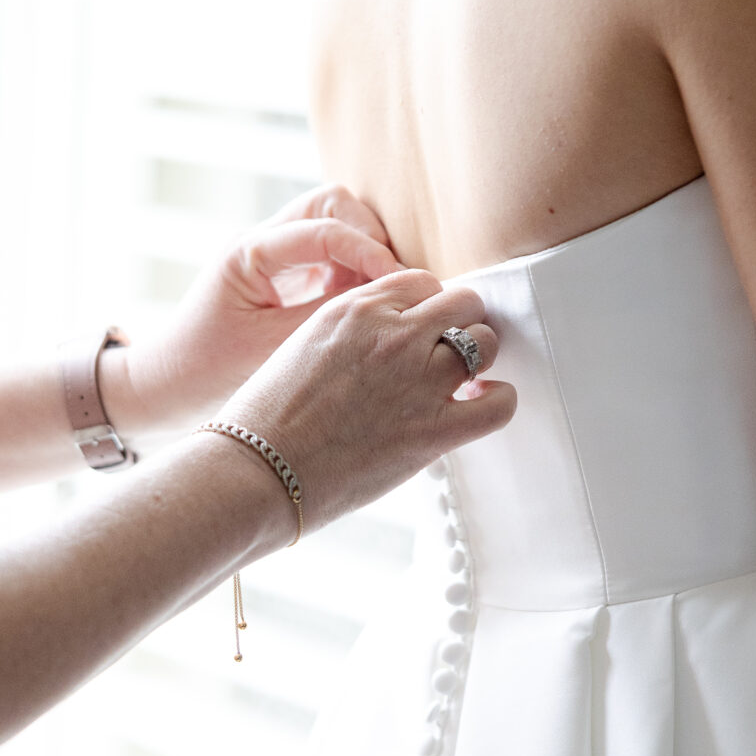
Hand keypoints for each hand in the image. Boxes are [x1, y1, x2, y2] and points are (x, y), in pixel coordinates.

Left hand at [126, 184, 402, 427]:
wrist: (165, 389)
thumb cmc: (205, 373)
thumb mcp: (269, 350)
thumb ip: (326, 320)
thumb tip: (386, 304)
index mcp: (249, 252)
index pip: (324, 228)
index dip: (370, 252)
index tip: (401, 285)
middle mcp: (263, 243)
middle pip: (332, 205)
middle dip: (370, 236)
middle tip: (392, 285)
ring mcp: (278, 258)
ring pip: (337, 226)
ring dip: (366, 254)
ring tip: (380, 299)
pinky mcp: (289, 279)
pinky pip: (334, 259)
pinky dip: (358, 275)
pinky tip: (367, 311)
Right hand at [215, 268, 517, 533]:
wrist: (255, 472)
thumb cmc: (265, 421)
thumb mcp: (302, 347)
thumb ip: (351, 336)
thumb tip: (385, 345)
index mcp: (355, 309)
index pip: (421, 282)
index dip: (428, 307)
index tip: (423, 330)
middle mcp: (392, 335)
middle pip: (462, 302)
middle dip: (461, 324)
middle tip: (450, 351)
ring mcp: (418, 380)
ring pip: (485, 342)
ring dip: (480, 358)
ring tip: (466, 380)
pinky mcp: (433, 431)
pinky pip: (499, 403)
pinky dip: (499, 401)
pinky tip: (481, 404)